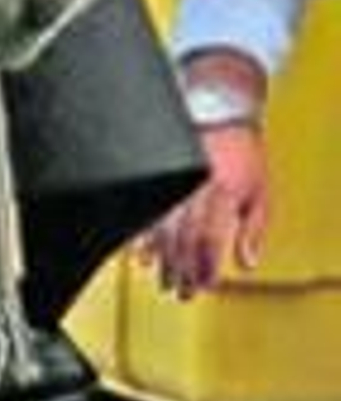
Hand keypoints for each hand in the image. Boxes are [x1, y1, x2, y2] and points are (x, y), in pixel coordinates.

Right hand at [140, 123, 269, 296]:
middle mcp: (194, 185)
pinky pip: (146, 208)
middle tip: (180, 291)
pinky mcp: (158, 171)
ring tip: (161, 278)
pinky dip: (142, 233)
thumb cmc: (242, 151)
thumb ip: (254, 230)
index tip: (202, 285)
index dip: (204, 267)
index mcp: (222, 191)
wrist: (219, 108)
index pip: (209, 240)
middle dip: (181, 270)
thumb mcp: (261, 192)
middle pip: (182, 238)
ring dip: (161, 258)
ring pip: (161, 226)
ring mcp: (173, 177)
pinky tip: (140, 251)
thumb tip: (246, 263)